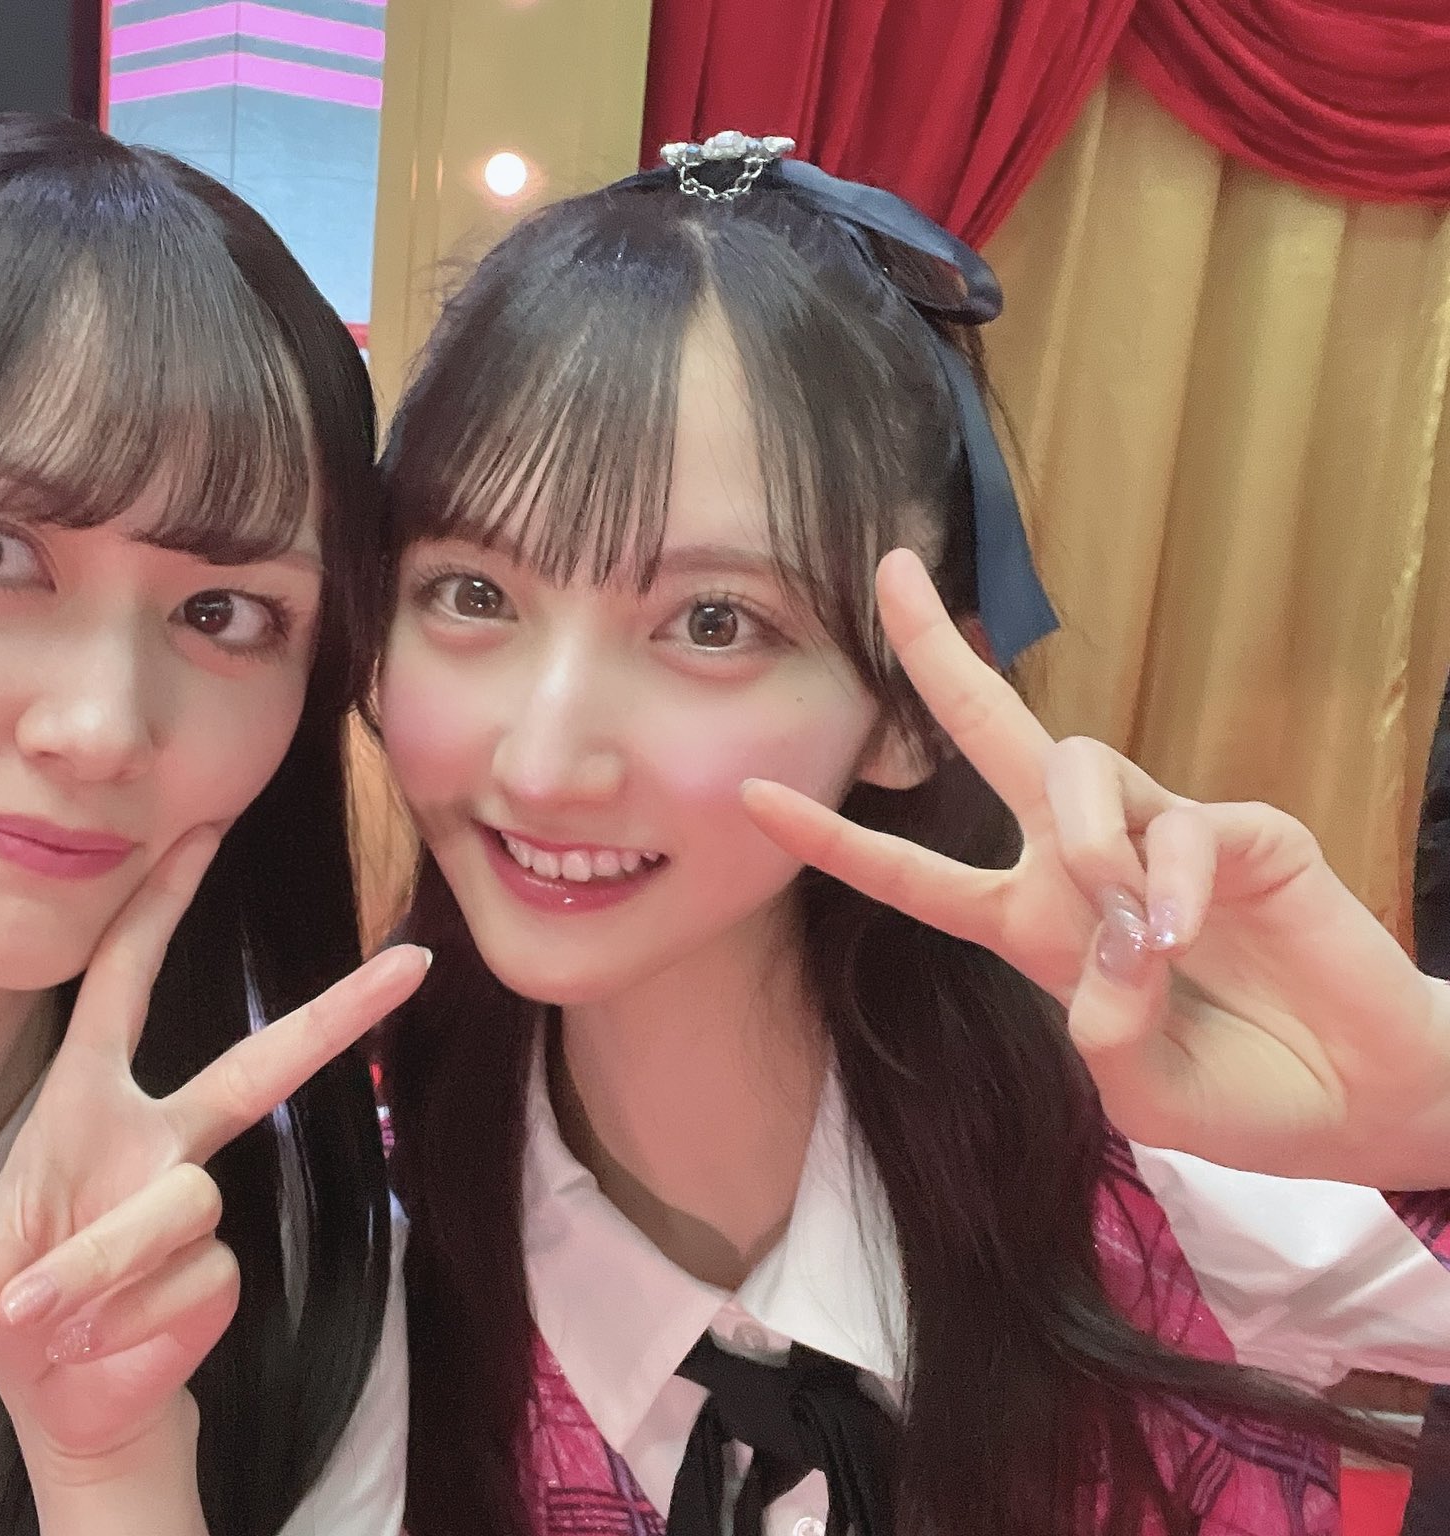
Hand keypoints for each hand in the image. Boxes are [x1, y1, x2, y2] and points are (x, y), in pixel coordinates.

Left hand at [0, 827, 430, 1496]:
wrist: (64, 1402)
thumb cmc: (12, 1306)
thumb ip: (17, 1266)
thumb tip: (62, 1281)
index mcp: (86, 1102)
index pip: (121, 980)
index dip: (157, 905)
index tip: (202, 829)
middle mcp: (158, 1140)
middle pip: (258, 1063)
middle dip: (336, 1014)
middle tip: (411, 963)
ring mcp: (197, 1205)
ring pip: (178, 1206)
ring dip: (99, 1270)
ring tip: (54, 1313)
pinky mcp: (223, 1272)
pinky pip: (191, 1279)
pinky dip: (128, 1319)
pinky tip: (106, 1340)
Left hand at [740, 548, 1449, 1187]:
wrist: (1359, 1102)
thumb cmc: (1239, 1097)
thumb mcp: (1142, 1093)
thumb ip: (1106, 1034)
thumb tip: (1111, 951)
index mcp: (1031, 924)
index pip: (914, 873)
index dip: (834, 839)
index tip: (751, 795)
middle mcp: (1082, 862)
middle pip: (990, 733)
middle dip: (933, 656)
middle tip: (885, 571)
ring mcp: (1158, 836)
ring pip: (1077, 767)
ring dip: (1087, 842)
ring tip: (1136, 931)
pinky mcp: (1239, 831)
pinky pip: (1180, 825)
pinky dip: (1169, 880)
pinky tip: (1186, 935)